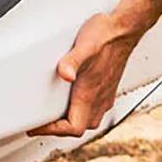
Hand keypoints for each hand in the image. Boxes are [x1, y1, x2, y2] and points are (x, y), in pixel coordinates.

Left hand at [31, 10, 143, 137]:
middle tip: (40, 123)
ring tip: (52, 116)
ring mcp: (104, 95)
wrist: (124, 29)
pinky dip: (79, 111)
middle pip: (79, 128)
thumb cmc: (105, 37)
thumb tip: (65, 74)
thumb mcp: (84, 46)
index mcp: (91, 93)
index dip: (53, 131)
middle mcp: (100, 99)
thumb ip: (72, 61)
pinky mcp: (106, 88)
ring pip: (88, 121)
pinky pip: (93, 110)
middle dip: (58, 129)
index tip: (37, 126)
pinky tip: (71, 100)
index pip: (74, 128)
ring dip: (69, 122)